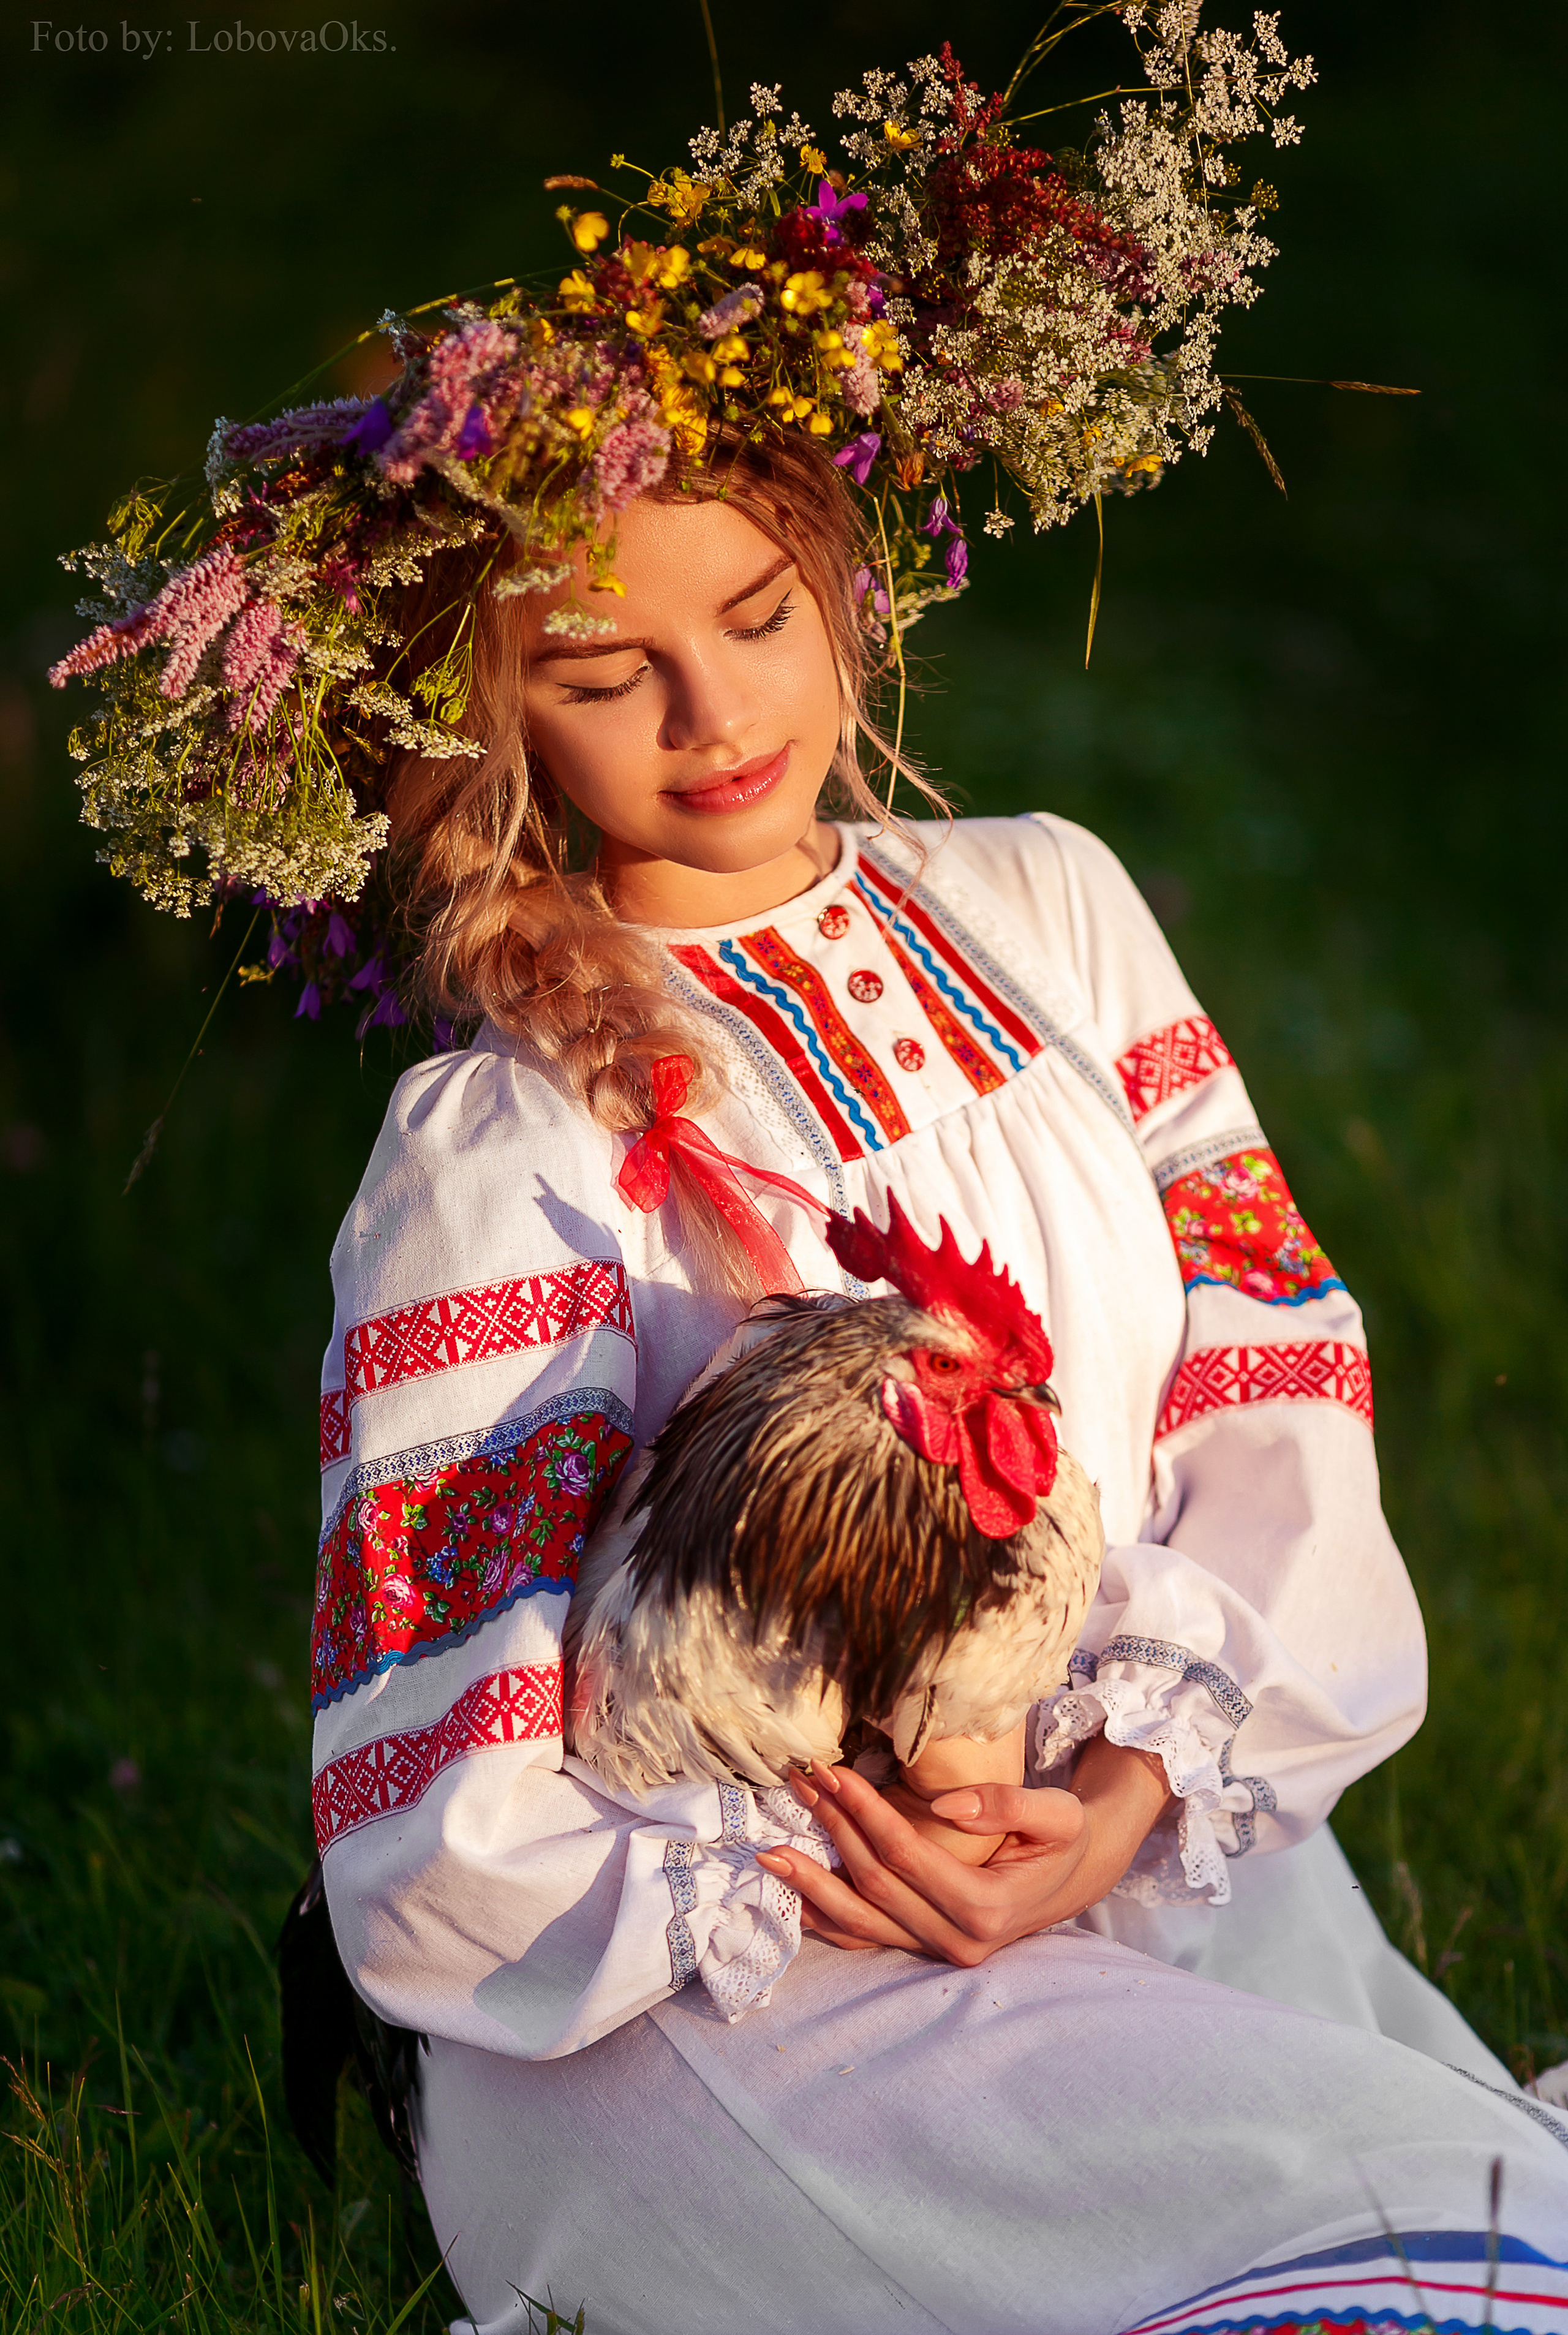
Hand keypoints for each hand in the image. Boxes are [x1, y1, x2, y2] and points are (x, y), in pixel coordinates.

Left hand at [755, 1734, 1170, 1966]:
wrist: (1079, 1874)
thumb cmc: (1066, 1838)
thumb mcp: (1057, 1813)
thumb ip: (1008, 1806)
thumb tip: (946, 1804)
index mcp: (987, 1907)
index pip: (907, 1854)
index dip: (865, 1813)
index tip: (833, 1773)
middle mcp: (959, 1941)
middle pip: (877, 1885)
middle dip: (833, 1832)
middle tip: (799, 1787)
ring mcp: (940, 1952)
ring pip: (862, 1923)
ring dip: (814, 1885)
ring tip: (769, 1853)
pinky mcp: (927, 1948)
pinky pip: (868, 1939)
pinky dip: (828, 1918)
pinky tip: (793, 1895)